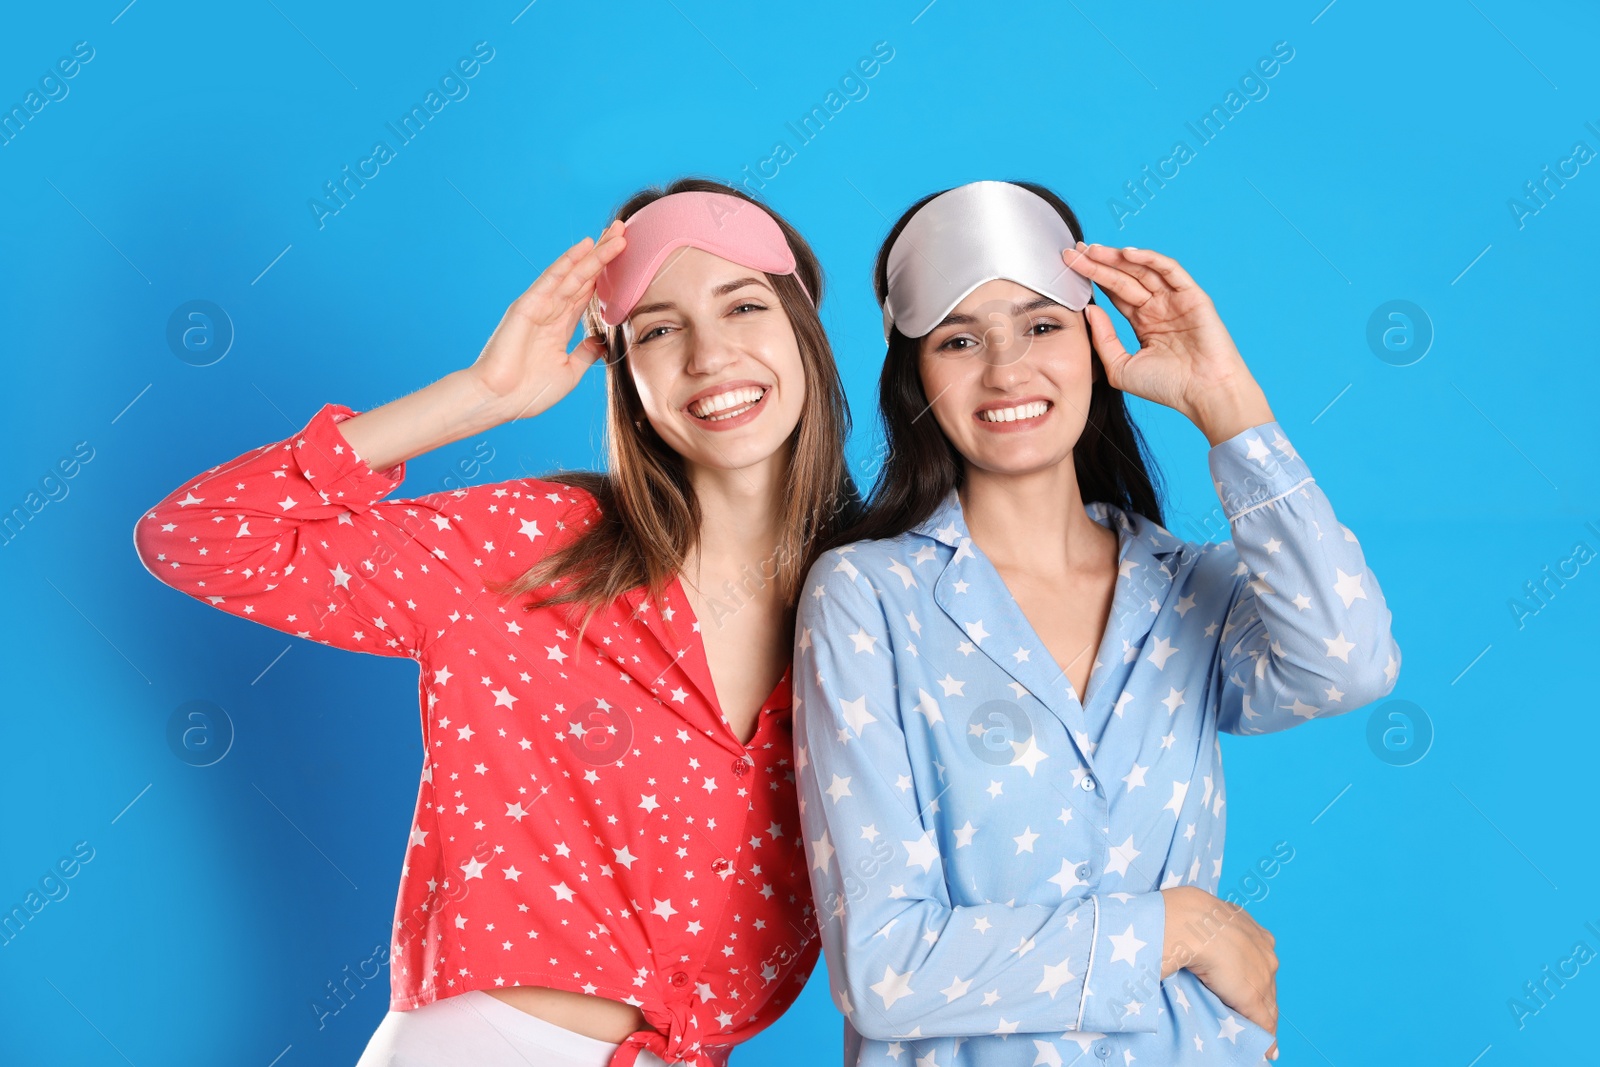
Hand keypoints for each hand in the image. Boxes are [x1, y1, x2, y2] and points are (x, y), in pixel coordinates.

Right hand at [469, 220, 627, 421]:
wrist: (499, 401)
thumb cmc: (528, 392)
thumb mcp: (569, 372)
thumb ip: (585, 354)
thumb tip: (601, 342)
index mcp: (560, 327)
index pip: (588, 294)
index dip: (606, 276)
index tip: (625, 259)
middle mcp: (551, 312)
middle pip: (584, 278)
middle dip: (604, 256)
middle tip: (624, 232)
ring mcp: (539, 307)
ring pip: (573, 274)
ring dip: (595, 255)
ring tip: (615, 234)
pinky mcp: (527, 306)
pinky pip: (551, 280)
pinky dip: (568, 262)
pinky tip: (584, 247)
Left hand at [1065, 242, 1273, 444]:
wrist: (1203, 394)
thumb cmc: (1166, 387)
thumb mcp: (1121, 367)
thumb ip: (1103, 339)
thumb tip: (1089, 310)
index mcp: (1143, 322)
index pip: (1115, 292)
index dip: (1093, 278)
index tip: (1070, 266)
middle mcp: (1158, 307)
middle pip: (1124, 278)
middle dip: (1099, 263)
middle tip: (1074, 252)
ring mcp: (1175, 300)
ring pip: (1142, 270)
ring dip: (1117, 258)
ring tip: (1092, 250)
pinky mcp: (1192, 296)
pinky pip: (1170, 270)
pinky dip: (1149, 259)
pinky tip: (1126, 253)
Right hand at [1160, 886, 1278, 1059]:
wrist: (1190, 922)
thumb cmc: (1187, 917)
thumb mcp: (1203, 923)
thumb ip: (1208, 935)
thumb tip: (1193, 944)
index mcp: (1254, 930)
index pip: (1258, 962)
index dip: (1249, 977)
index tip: (1239, 988)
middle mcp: (1265, 951)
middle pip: (1266, 983)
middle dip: (1255, 997)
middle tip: (1240, 1011)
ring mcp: (1263, 974)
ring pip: (1267, 1003)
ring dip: (1257, 1018)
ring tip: (1247, 1032)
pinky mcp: (1254, 997)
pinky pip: (1264, 1022)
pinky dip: (1263, 1038)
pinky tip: (1262, 1050)